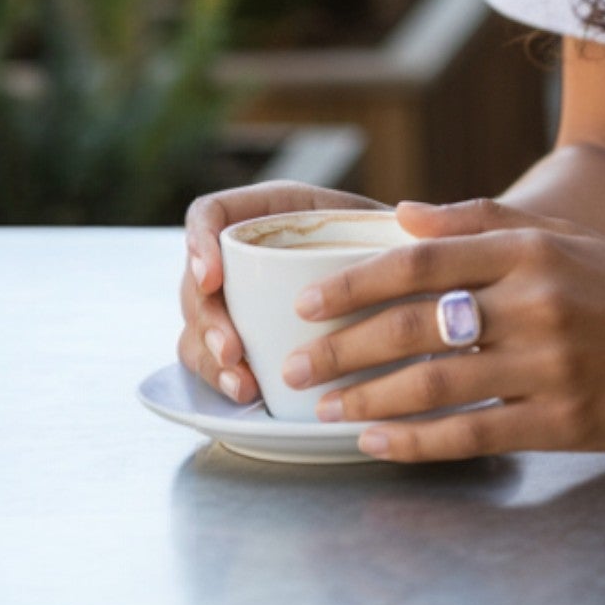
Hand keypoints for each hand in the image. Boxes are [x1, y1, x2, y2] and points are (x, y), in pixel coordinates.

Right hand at [178, 181, 389, 405]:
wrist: (397, 284)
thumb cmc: (388, 245)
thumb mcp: (384, 225)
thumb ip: (395, 223)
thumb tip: (408, 216)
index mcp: (271, 211)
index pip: (211, 213)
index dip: (199, 242)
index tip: (213, 277)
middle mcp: (243, 253)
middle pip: (196, 281)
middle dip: (208, 319)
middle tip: (233, 350)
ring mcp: (235, 299)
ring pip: (196, 325)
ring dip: (210, 358)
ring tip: (243, 384)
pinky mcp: (240, 338)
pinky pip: (211, 358)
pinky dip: (222, 378)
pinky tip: (247, 394)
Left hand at [277, 197, 604, 461]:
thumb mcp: (570, 239)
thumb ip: (486, 222)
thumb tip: (404, 215)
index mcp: (535, 250)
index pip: (424, 262)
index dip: (357, 283)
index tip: (306, 302)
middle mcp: (538, 301)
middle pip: (418, 324)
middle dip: (345, 346)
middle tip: (295, 364)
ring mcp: (551, 364)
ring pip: (435, 384)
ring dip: (368, 399)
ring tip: (325, 409)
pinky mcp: (564, 421)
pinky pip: (472, 434)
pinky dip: (416, 442)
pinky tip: (378, 444)